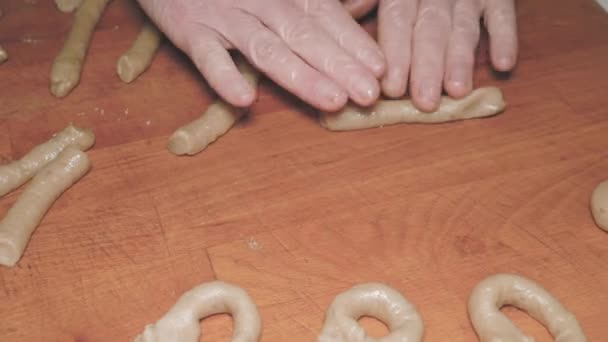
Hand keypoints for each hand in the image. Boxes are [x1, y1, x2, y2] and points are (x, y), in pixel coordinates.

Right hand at [137, 0, 386, 110]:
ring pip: (267, 47)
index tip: (381, 70)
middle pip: (304, 34)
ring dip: (300, 75)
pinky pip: (207, 55)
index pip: (326, 16)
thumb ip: (309, 3)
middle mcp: (260, 3)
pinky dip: (224, 76)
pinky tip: (244, 100)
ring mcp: (224, 16)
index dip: (354, 42)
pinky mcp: (189, 29)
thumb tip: (358, 11)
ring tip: (332, 102)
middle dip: (339, 65)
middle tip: (368, 95)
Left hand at [378, 0, 517, 111]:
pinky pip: (502, 13)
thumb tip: (345, 15)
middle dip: (427, 67)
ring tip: (457, 91)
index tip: (393, 89)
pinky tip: (503, 64)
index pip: (397, 22)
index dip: (396, 55)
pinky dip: (505, 37)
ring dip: (460, 60)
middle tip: (426, 101)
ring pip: (462, 28)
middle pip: (428, 31)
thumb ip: (364, 0)